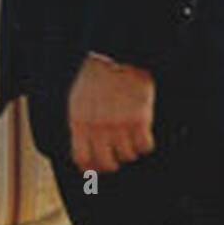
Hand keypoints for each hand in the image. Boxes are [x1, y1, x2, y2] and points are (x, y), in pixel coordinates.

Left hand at [68, 54, 155, 173]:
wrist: (117, 56)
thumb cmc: (96, 79)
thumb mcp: (77, 100)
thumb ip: (80, 125)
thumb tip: (84, 155)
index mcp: (79, 121)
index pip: (82, 159)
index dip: (91, 168)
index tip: (98, 168)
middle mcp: (98, 127)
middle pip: (107, 163)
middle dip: (113, 162)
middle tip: (118, 154)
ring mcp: (119, 124)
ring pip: (128, 156)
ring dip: (130, 150)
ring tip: (130, 136)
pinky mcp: (139, 119)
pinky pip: (145, 146)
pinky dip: (146, 144)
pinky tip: (143, 133)